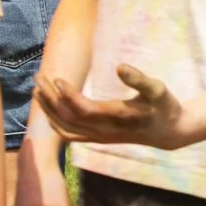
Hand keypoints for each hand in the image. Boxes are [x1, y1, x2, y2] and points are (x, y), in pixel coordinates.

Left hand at [35, 66, 187, 148]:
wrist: (168, 132)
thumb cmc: (164, 107)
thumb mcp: (158, 89)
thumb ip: (139, 79)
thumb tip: (120, 66)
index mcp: (118, 117)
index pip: (84, 110)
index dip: (67, 95)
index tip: (56, 78)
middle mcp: (105, 131)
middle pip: (69, 117)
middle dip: (51, 98)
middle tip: (39, 77)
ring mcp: (100, 137)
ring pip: (66, 128)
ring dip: (48, 109)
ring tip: (37, 90)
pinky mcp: (98, 139)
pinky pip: (70, 136)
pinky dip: (55, 124)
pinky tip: (48, 110)